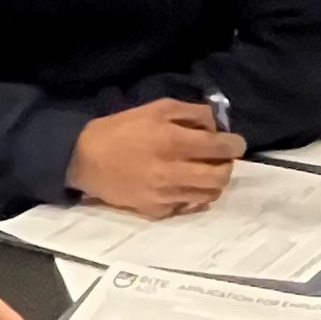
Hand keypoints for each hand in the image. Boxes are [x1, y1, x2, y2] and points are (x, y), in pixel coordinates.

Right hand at [67, 99, 243, 216]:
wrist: (85, 159)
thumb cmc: (122, 129)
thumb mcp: (157, 108)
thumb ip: (191, 113)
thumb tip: (216, 125)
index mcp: (174, 142)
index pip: (220, 147)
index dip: (234, 145)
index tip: (235, 143)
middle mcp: (173, 172)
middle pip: (221, 176)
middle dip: (227, 166)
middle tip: (221, 159)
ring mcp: (165, 195)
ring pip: (209, 195)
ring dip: (213, 182)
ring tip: (204, 172)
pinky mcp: (156, 211)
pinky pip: (188, 207)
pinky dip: (193, 196)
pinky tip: (185, 185)